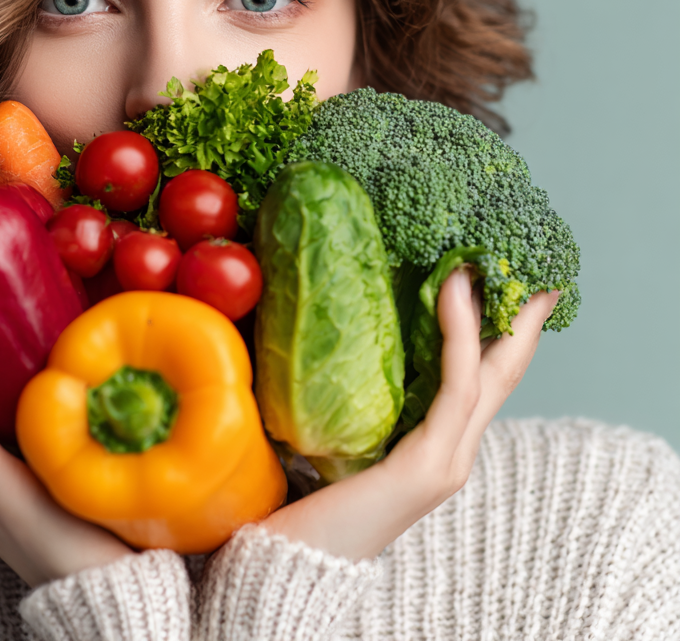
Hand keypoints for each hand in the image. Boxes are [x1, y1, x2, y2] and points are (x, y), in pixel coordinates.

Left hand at [261, 269, 557, 561]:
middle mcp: (448, 454)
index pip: (479, 380)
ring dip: (499, 314)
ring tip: (490, 262)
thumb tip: (329, 329)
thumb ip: (347, 393)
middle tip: (538, 270)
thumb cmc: (297, 497)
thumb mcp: (331, 431)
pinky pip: (456, 387)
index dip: (500, 331)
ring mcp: (444, 463)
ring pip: (491, 374)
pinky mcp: (428, 466)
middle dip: (524, 320)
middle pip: (503, 374)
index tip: (504, 279)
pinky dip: (460, 335)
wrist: (286, 563)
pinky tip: (452, 290)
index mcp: (430, 446)